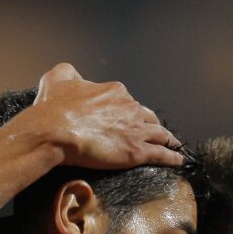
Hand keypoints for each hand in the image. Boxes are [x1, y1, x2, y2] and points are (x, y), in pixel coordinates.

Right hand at [30, 62, 183, 168]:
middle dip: (151, 124)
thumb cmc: (53, 107)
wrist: (54, 131)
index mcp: (114, 91)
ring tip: (173, 146)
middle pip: (148, 117)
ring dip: (168, 140)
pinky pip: (162, 154)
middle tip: (154, 133)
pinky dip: (173, 158)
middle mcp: (129, 108)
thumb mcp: (57, 77)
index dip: (127, 111)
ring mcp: (136, 130)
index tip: (125, 118)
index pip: (127, 101)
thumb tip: (73, 74)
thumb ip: (69, 73)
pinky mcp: (137, 151)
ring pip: (160, 134)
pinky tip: (179, 161)